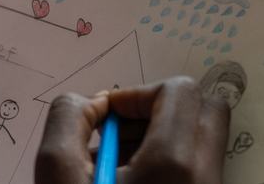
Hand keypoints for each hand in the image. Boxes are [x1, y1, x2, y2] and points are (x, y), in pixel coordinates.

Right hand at [35, 77, 230, 183]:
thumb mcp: (57, 173)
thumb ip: (66, 121)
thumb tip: (88, 103)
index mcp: (174, 162)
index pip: (179, 90)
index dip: (138, 94)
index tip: (108, 116)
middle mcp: (204, 176)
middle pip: (205, 108)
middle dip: (160, 108)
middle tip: (122, 132)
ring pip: (202, 139)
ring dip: (163, 135)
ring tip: (120, 164)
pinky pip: (199, 165)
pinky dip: (170, 161)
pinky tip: (132, 182)